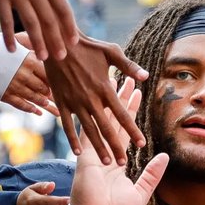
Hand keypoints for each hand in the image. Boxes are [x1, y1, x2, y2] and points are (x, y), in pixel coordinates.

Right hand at [2, 49, 57, 116]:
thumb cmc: (0, 45)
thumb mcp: (20, 44)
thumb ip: (35, 51)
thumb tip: (50, 54)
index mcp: (30, 61)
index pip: (48, 76)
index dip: (55, 82)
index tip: (61, 85)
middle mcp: (23, 75)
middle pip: (43, 89)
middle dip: (50, 94)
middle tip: (59, 98)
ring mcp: (14, 86)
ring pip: (33, 98)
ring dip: (42, 102)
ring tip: (48, 104)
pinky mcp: (4, 94)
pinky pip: (21, 105)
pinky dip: (30, 109)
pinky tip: (38, 112)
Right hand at [44, 35, 148, 164]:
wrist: (58, 42)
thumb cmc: (88, 46)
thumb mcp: (112, 51)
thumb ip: (129, 66)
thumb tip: (146, 76)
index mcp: (105, 89)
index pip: (123, 115)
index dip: (133, 131)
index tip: (142, 144)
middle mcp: (91, 99)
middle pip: (107, 128)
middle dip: (117, 147)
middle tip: (124, 162)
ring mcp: (75, 102)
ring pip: (89, 131)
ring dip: (98, 147)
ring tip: (107, 162)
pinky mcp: (61, 102)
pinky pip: (67, 125)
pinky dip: (72, 139)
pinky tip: (77, 153)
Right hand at [70, 78, 168, 204]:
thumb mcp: (140, 193)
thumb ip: (152, 175)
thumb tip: (164, 157)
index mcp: (116, 162)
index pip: (125, 132)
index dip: (130, 113)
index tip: (136, 95)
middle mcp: (104, 154)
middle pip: (113, 121)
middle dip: (120, 100)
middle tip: (127, 80)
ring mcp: (93, 155)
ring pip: (102, 122)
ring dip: (108, 103)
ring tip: (114, 82)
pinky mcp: (85, 159)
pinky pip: (88, 135)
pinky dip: (91, 118)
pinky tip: (92, 101)